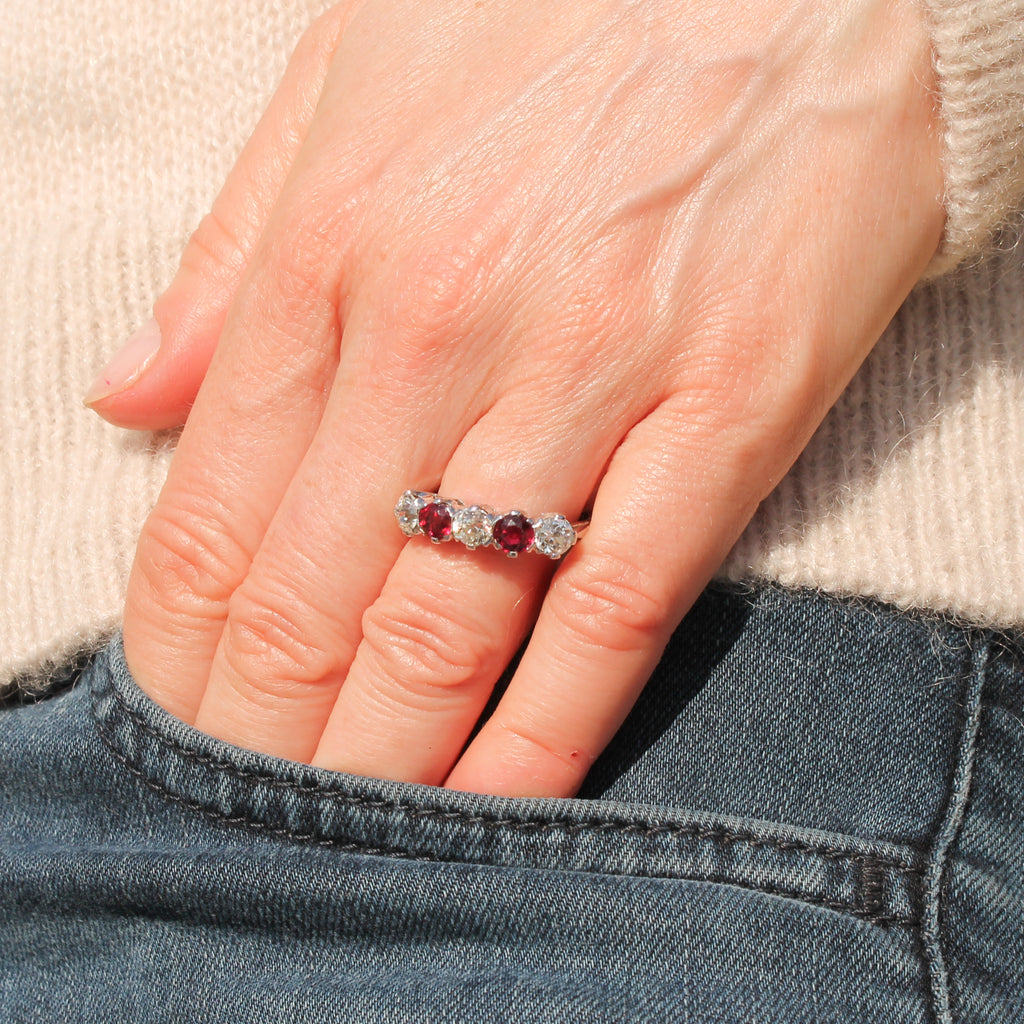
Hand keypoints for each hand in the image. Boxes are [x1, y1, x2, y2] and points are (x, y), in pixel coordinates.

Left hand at [88, 0, 943, 795]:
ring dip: (382, 757)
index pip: (214, 510)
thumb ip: (235, 262)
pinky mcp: (726, 409)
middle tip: (246, 818)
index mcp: (336, 254)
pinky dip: (548, 729)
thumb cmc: (562, 15)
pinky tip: (497, 803)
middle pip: (314, 594)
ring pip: (447, 624)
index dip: (182, 647)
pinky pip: (614, 609)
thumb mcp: (352, 86)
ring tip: (344, 838)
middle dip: (264, 732)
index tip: (182, 721)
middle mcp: (442, 328)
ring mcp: (589, 375)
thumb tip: (129, 399)